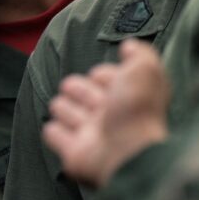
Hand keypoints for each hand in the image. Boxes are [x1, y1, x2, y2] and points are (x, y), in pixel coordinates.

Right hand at [43, 39, 170, 188]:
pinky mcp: (73, 153)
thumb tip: (128, 45)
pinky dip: (54, 131)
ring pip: (69, 114)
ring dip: (63, 107)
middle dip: (77, 88)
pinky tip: (53, 126)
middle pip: (85, 96)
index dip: (102, 74)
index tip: (99, 75)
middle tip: (71, 86)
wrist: (127, 153)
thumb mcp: (145, 71)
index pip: (106, 78)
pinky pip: (56, 137)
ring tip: (60, 104)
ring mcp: (89, 135)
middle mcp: (108, 116)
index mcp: (125, 96)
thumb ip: (139, 54)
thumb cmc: (136, 111)